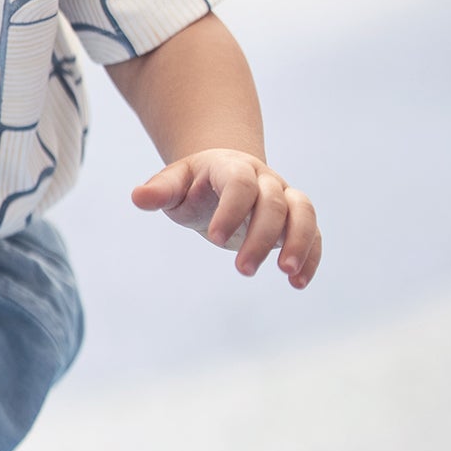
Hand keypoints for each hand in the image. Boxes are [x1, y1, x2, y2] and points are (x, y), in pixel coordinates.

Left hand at [131, 150, 320, 287]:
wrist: (222, 180)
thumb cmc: (193, 186)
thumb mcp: (173, 185)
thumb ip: (160, 190)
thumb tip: (138, 197)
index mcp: (231, 167)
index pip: (239, 182)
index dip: (231, 209)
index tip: (213, 239)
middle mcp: (264, 179)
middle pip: (273, 201)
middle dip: (262, 236)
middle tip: (243, 271)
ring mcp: (284, 197)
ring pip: (303, 212)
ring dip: (300, 242)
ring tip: (287, 275)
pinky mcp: (296, 219)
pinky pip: (313, 232)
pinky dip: (311, 255)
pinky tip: (297, 283)